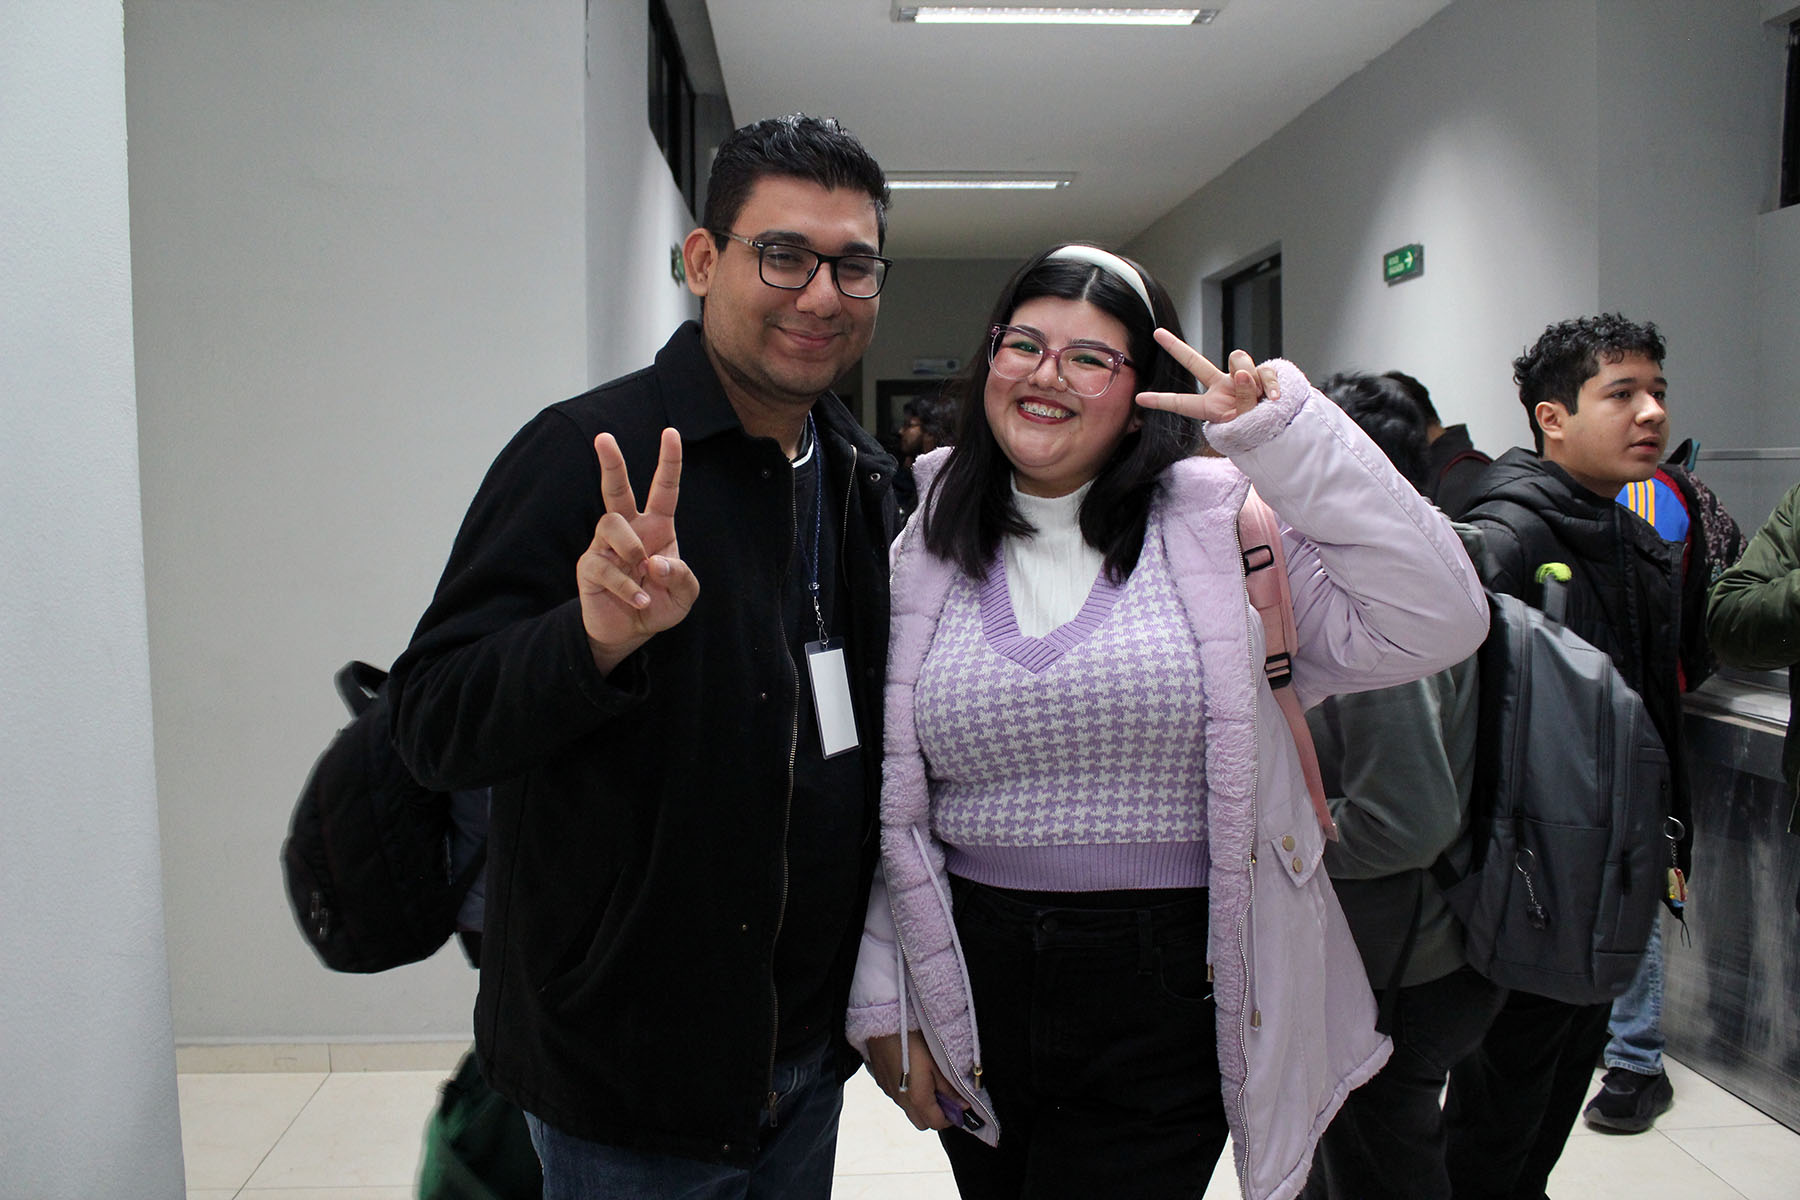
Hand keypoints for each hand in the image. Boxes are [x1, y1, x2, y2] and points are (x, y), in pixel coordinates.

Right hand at [576, 428, 697, 673]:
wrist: (630, 633)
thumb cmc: (659, 605)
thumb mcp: (685, 594)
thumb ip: (681, 576)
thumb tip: (654, 562)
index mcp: (657, 527)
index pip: (663, 489)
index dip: (669, 461)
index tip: (671, 432)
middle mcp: (629, 530)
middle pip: (616, 488)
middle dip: (611, 462)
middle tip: (603, 437)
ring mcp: (605, 546)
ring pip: (610, 523)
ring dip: (631, 547)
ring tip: (644, 570)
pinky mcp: (589, 566)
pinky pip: (603, 565)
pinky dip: (626, 586)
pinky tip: (639, 601)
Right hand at [866, 1031, 953, 1130]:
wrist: (883, 1026)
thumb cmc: (912, 1041)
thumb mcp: (937, 1063)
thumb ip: (949, 1089)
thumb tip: (962, 1106)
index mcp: (917, 1099)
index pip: (937, 1123)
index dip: (951, 1118)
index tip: (958, 1106)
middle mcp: (901, 1101)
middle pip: (922, 1122)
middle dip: (935, 1115)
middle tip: (944, 1096)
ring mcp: (889, 1093)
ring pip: (909, 1110)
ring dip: (921, 1104)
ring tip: (928, 1082)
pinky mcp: (882, 1083)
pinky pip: (898, 1097)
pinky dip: (909, 1094)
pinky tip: (912, 1074)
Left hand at [1136, 329, 1280, 424]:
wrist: (1288, 429)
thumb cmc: (1263, 431)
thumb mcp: (1248, 423)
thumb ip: (1243, 399)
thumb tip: (1243, 371)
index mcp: (1213, 407)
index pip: (1184, 403)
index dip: (1162, 401)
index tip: (1139, 399)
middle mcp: (1223, 389)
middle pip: (1196, 362)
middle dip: (1176, 347)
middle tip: (1157, 333)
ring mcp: (1242, 379)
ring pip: (1238, 361)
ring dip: (1250, 380)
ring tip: (1260, 400)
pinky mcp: (1262, 374)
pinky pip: (1264, 370)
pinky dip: (1270, 384)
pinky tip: (1273, 398)